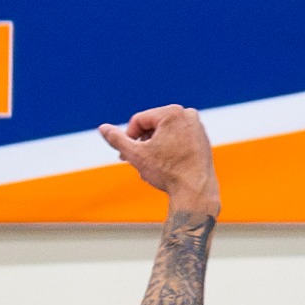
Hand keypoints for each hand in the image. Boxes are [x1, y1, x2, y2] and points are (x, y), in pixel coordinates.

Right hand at [99, 105, 220, 215]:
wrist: (196, 191)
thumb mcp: (136, 155)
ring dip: (153, 146)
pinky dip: (168, 148)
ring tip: (149, 164)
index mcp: (172, 113)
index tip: (125, 156)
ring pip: (164, 133)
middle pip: (152, 126)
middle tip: (135, 161)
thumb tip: (102, 128)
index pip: (139, 121)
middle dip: (142, 142)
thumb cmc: (168, 172)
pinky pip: (178, 139)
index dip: (128, 138)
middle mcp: (188, 114)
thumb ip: (117, 139)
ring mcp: (197, 126)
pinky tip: (165, 165)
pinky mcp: (202, 138)